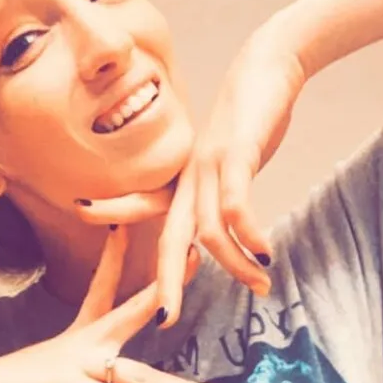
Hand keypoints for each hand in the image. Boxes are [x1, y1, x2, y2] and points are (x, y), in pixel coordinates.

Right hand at [0, 226, 219, 382]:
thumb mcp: (51, 374)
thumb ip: (80, 373)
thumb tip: (99, 380)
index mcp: (76, 335)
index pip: (102, 287)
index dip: (116, 256)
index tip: (128, 225)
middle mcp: (80, 343)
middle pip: (130, 310)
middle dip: (165, 289)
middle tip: (196, 258)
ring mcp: (74, 365)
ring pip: (136, 374)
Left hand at [74, 26, 305, 326]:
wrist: (270, 64)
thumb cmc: (248, 118)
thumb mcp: (227, 161)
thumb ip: (220, 194)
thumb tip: (229, 229)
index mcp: (182, 180)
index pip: (147, 215)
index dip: (127, 237)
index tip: (112, 253)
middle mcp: (189, 177)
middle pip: (168, 238)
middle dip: (165, 282)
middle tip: (166, 319)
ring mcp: (211, 167)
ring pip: (209, 232)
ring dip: (235, 266)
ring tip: (262, 285)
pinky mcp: (238, 154)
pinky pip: (237, 207)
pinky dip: (251, 237)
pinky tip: (266, 255)